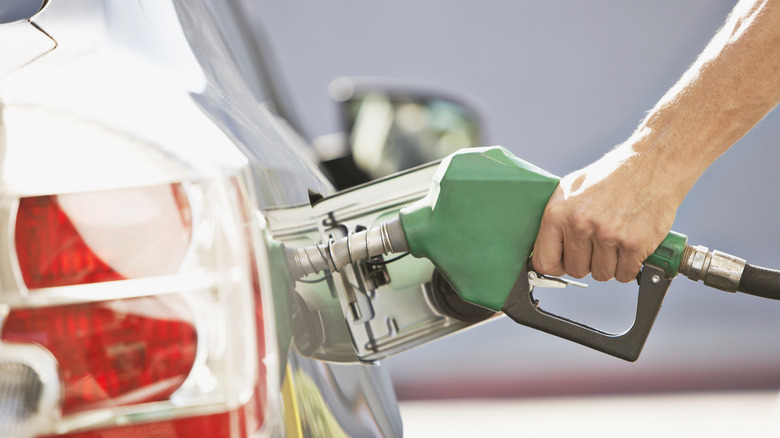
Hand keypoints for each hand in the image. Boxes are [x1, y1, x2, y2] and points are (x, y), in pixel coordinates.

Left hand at [532, 141, 682, 282]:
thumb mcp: (571, 188)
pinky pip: (624, 275)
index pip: (545, 262)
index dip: (557, 266)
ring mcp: (607, 235)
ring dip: (609, 264)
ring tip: (615, 241)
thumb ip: (556, 219)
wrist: (652, 164)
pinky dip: (628, 266)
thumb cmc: (612, 175)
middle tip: (598, 245)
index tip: (565, 262)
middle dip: (587, 263)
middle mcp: (580, 224)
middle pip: (576, 270)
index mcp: (558, 213)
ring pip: (601, 275)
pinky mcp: (634, 244)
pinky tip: (629, 246)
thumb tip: (546, 248)